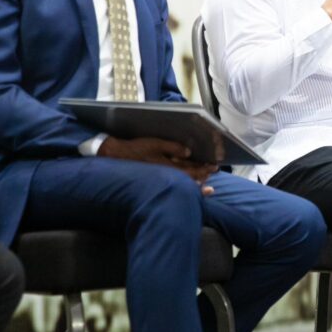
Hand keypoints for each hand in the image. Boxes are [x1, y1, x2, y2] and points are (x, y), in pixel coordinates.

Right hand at [98, 136, 217, 193]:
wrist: (117, 157)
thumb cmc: (137, 149)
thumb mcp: (155, 144)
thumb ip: (173, 147)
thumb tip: (189, 152)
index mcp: (168, 166)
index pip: (191, 169)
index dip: (204, 168)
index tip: (214, 166)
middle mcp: (166, 175)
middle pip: (189, 178)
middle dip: (203, 175)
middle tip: (214, 172)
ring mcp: (162, 179)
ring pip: (182, 183)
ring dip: (196, 184)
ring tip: (207, 186)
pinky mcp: (157, 179)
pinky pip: (174, 184)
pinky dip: (184, 186)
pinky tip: (189, 187)